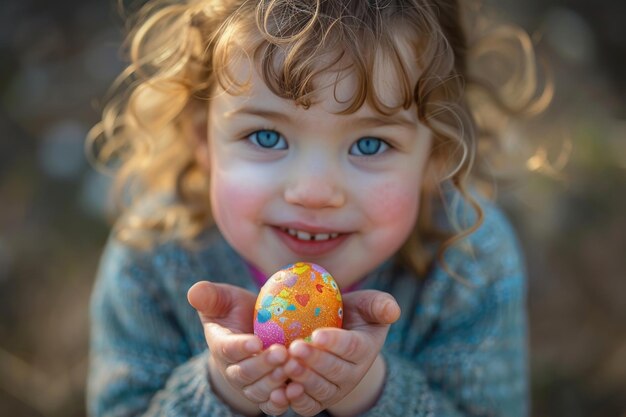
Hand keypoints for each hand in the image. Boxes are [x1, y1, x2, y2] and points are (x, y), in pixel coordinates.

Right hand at [187, 281, 289, 415]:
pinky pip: (272, 405)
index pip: (228, 349)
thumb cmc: (237, 312)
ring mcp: (250, 386)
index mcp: (221, 346)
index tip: (256, 341)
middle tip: (282, 353)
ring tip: (292, 367)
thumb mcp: (224, 299)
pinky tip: (296, 391)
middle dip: (263, 365)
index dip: (240, 347)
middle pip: (245, 373)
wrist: (253, 332)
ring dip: (275, 382)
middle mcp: (233, 370)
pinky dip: (282, 402)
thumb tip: (194, 291)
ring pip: (259, 390)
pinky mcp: (267, 396)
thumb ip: (210, 296)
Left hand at [280, 290, 400, 415]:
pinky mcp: (317, 400)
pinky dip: (296, 402)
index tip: (317, 334)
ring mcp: (334, 389)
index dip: (335, 342)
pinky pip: (308, 406)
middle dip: (315, 361)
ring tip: (287, 365)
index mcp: (364, 349)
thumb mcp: (368, 305)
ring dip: (304, 380)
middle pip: (335, 370)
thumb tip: (393, 310)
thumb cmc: (350, 313)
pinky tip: (281, 392)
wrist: (335, 332)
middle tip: (295, 348)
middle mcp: (352, 374)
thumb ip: (380, 305)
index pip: (352, 347)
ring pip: (321, 390)